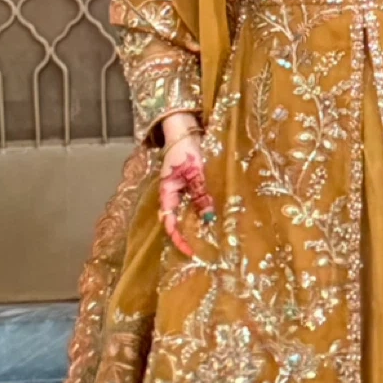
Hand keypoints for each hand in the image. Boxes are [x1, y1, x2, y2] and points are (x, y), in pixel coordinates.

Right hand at [158, 117, 215, 259]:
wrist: (185, 130)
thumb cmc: (185, 149)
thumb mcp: (195, 174)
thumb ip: (201, 195)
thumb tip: (209, 220)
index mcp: (167, 192)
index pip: (170, 222)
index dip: (179, 239)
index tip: (190, 252)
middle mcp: (172, 194)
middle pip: (177, 221)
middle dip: (187, 237)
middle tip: (202, 252)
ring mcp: (181, 190)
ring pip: (187, 214)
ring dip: (196, 227)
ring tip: (210, 241)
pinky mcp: (190, 185)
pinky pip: (195, 204)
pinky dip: (203, 214)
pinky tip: (214, 221)